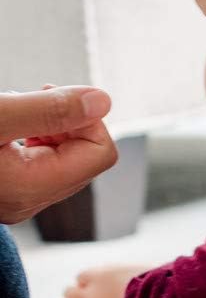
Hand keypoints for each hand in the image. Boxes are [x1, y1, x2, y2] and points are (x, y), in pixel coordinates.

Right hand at [0, 86, 115, 222]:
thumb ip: (50, 111)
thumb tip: (103, 102)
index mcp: (32, 189)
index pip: (101, 154)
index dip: (86, 119)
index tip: (53, 96)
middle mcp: (28, 202)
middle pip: (83, 156)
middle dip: (66, 121)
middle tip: (34, 96)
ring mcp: (16, 199)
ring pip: (61, 158)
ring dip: (47, 126)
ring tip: (17, 110)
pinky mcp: (5, 189)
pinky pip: (37, 162)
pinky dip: (30, 136)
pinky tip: (9, 124)